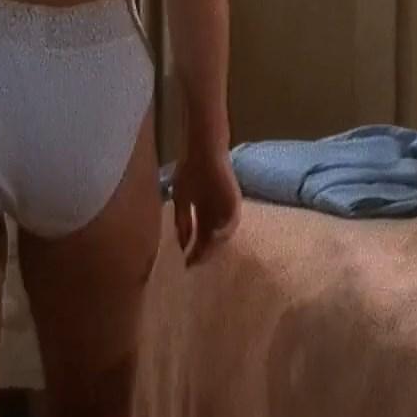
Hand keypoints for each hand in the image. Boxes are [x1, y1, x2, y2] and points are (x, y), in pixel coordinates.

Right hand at [170, 146, 240, 266]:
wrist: (203, 150)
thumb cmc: (190, 170)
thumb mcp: (181, 199)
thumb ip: (182, 222)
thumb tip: (182, 245)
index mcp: (203, 213)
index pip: (199, 238)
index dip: (193, 252)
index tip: (185, 265)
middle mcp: (216, 214)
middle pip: (210, 240)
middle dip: (203, 254)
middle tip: (194, 267)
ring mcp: (226, 209)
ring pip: (222, 234)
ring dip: (214, 247)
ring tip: (204, 257)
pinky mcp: (235, 202)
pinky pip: (232, 222)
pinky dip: (225, 232)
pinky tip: (215, 239)